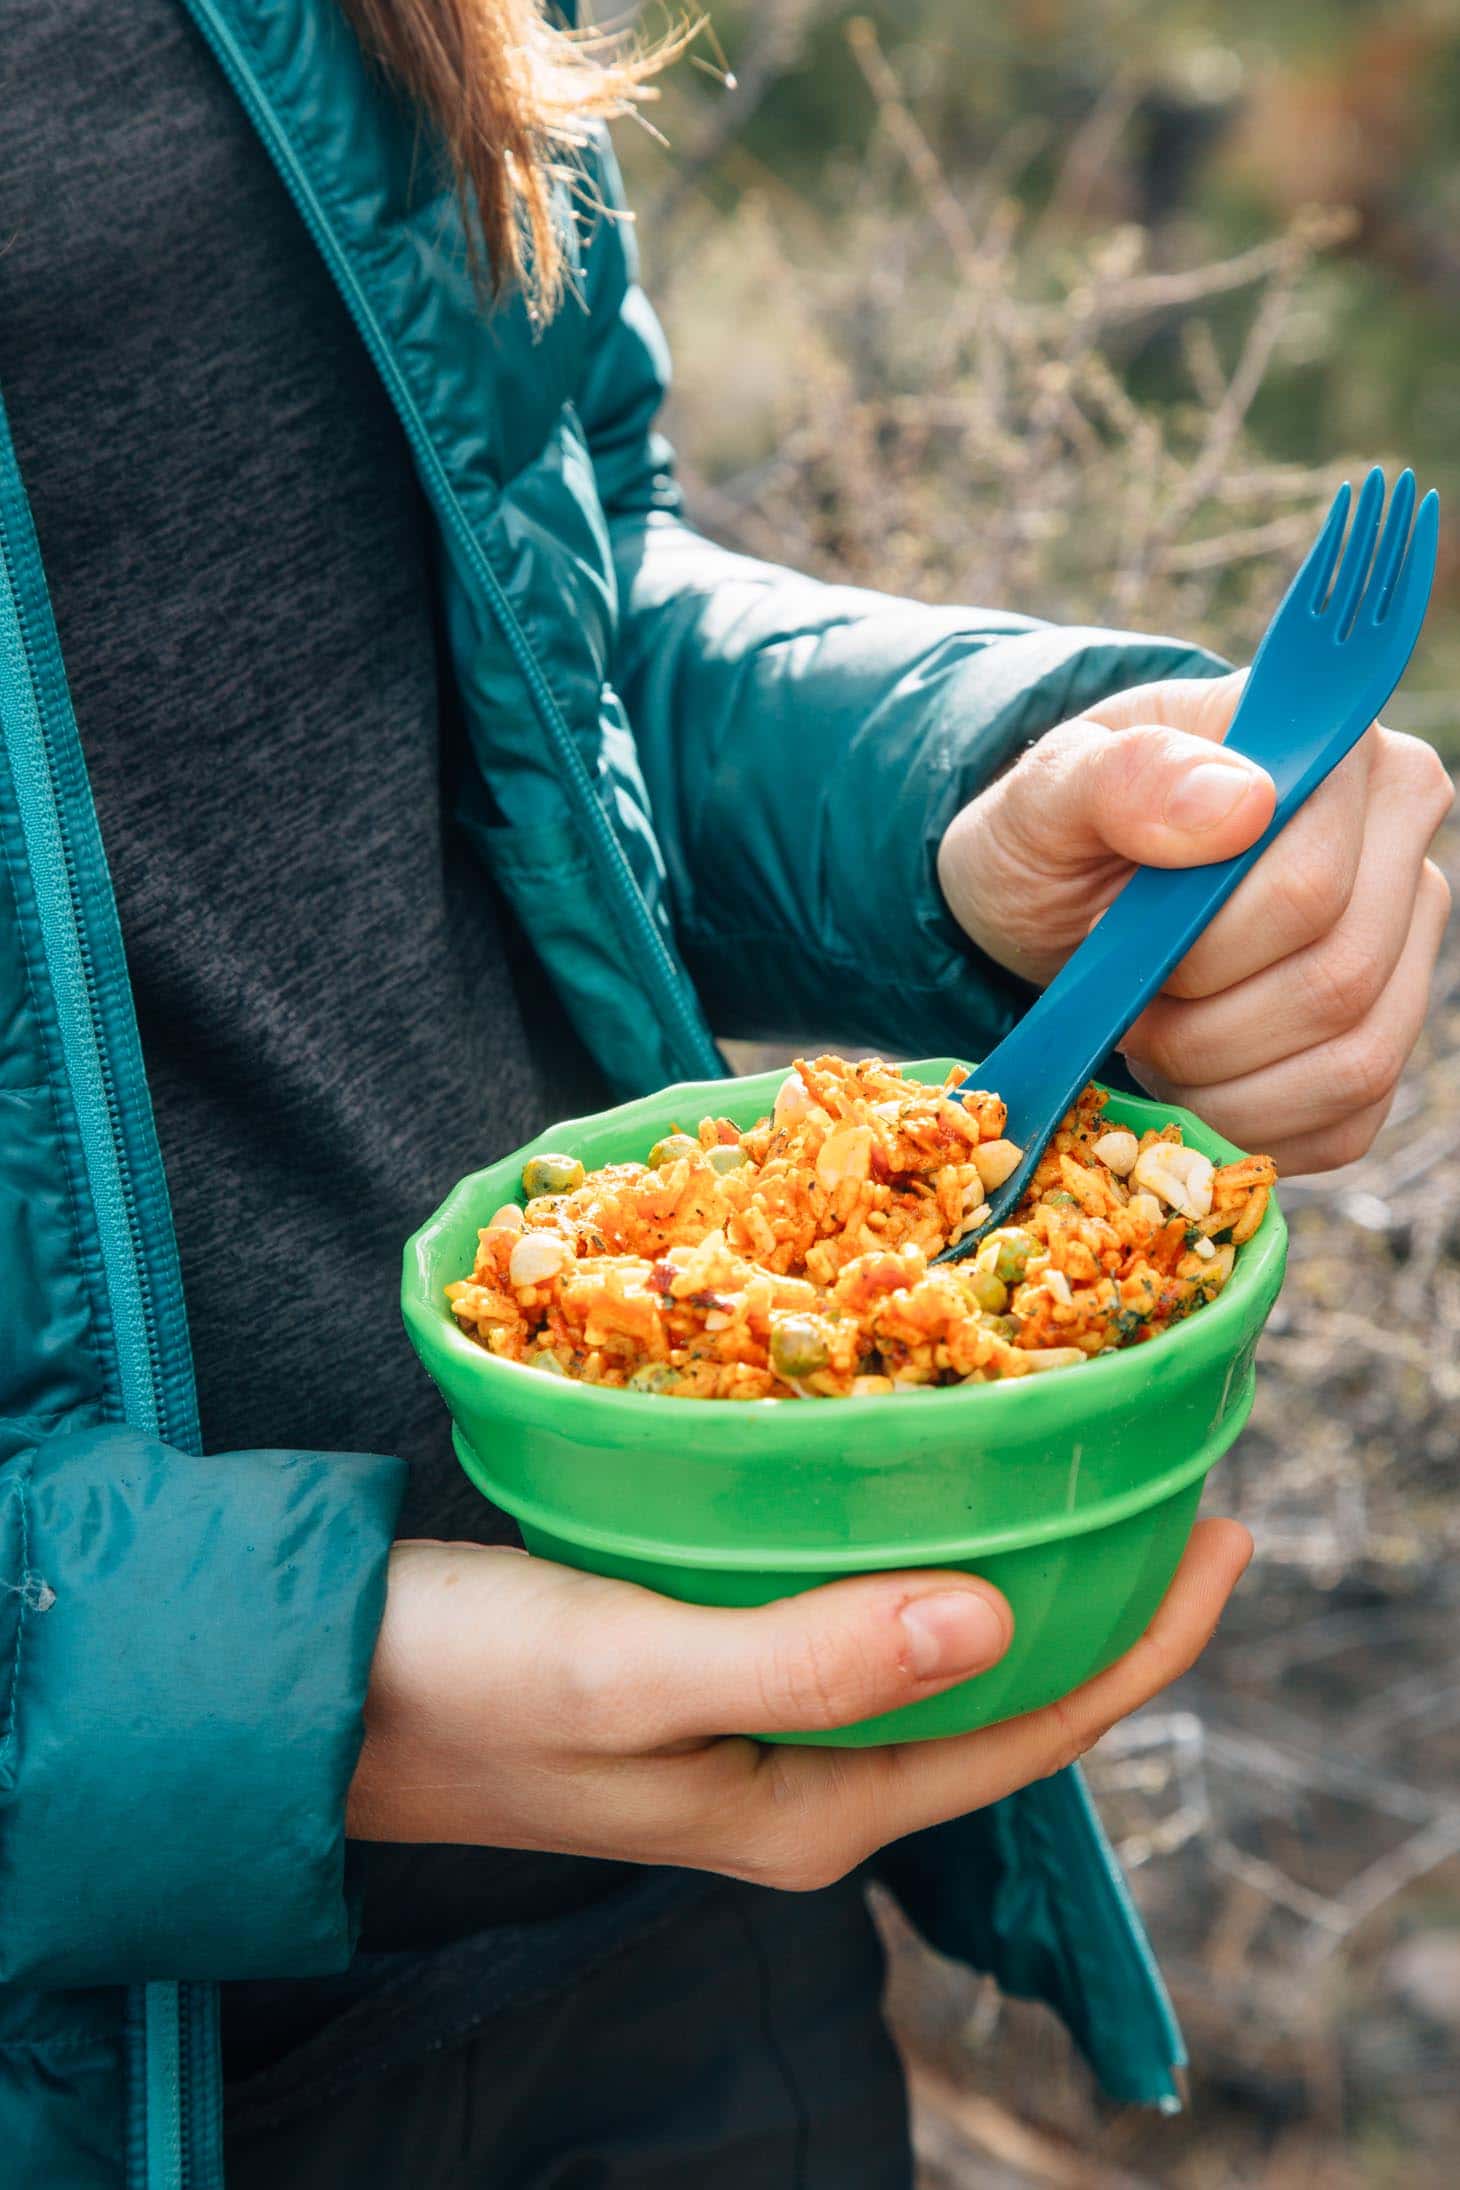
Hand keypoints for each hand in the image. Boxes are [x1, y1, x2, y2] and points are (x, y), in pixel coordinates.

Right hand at [347, 1521, 1250, 1888]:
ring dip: (1008, 1554)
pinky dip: (906, 1533)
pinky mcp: (707, 1656)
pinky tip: (916, 1464)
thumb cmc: (463, 1686)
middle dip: (1100, 1599)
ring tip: (1073, 1457)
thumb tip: (1000, 1616)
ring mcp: (754, 1717)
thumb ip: (811, 1657)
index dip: (1146, 1644)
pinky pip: (851, 1598)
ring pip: (926, 1636)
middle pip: (998, 1688)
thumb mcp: (634, 1671)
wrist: (318, 1684)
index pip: (1030, 1733)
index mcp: (810, 1806)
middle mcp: (801, 1774)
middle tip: (1167, 1476)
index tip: (1227, 1537)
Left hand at [937, 672, 1452, 1172]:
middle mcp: (1399, 840)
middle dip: (1203, 1026)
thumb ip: (1129, 775)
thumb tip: (1243, 804)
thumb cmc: (1056, 833)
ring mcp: (1405, 944)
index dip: (1199, 949)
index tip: (1115, 937)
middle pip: (1338, 983)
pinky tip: (1186, 1086)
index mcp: (1341, 759)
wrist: (1049, 902)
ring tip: (1150, 1040)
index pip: (1309, 890)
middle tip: (1126, 1005)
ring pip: (1355, 1062)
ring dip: (1222, 1082)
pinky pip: (1348, 1121)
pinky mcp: (1382, 1035)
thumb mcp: (1051, 790)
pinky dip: (1248, 1125)